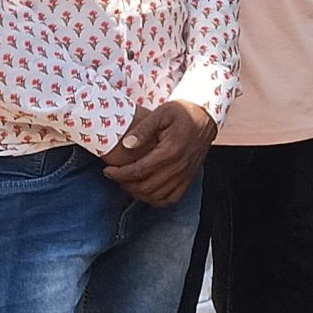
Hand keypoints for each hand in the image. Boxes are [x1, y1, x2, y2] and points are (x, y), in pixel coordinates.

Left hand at [101, 100, 215, 208]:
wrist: (205, 117)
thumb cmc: (182, 113)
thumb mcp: (161, 113)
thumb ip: (142, 129)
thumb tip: (126, 145)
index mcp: (170, 150)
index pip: (139, 170)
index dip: (119, 174)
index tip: (107, 171)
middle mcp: (179, 166)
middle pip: (146, 187)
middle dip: (125, 184)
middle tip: (115, 176)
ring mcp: (186, 175)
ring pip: (157, 196)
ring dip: (138, 193)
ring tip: (127, 183)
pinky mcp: (189, 179)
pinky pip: (172, 199)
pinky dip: (156, 200)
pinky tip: (146, 192)